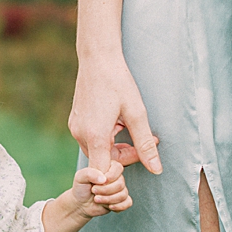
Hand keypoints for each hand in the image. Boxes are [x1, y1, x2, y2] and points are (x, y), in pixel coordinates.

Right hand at [68, 51, 161, 174]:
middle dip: (125, 155)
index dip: (121, 172)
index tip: (139, 155)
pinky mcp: (75, 122)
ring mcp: (75, 129)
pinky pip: (91, 140)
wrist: (98, 59)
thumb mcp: (137, 114)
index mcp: (95, 136)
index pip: (103, 172)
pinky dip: (106, 138)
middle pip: (102, 162)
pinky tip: (115, 121)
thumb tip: (156, 169)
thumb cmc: (118, 83)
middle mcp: (80, 135)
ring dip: (115, 145)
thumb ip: (145, 144)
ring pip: (97, 151)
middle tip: (146, 139)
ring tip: (127, 124)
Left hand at [72, 161, 131, 217]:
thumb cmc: (81, 188)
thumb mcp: (80, 177)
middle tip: (94, 191)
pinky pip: (128, 203)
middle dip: (106, 190)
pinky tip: (109, 207)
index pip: (118, 167)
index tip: (100, 182)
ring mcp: (120, 189)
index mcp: (108, 168)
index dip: (111, 176)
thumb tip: (103, 179)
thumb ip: (89, 173)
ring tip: (96, 199)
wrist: (81, 203)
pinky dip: (119, 206)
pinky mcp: (121, 200)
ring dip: (109, 199)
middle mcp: (116, 178)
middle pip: (120, 184)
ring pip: (123, 194)